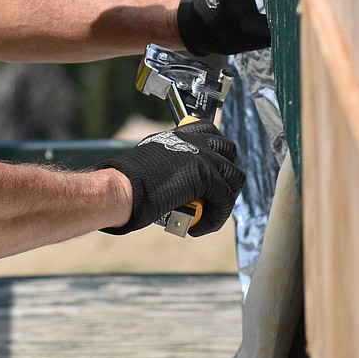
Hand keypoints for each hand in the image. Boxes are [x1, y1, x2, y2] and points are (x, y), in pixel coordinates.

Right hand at [95, 120, 244, 236]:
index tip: (212, 164)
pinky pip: (225, 201)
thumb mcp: (150, 160)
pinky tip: (197, 227)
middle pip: (229, 150)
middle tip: (215, 191)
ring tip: (209, 212)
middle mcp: (194, 141)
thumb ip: (168, 162)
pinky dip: (215, 219)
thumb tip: (175, 179)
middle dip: (227, 171)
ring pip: (235, 176)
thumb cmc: (126, 180)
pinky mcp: (208, 178)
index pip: (208, 130)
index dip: (216, 148)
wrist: (123, 187)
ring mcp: (204, 157)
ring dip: (226, 196)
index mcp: (178, 135)